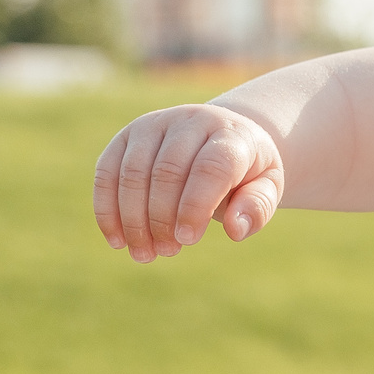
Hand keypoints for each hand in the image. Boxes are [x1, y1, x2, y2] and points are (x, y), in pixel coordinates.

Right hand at [93, 104, 283, 261]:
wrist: (221, 136)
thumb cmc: (246, 170)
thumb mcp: (267, 186)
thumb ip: (257, 207)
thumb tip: (235, 229)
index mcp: (229, 133)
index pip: (210, 167)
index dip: (195, 206)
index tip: (188, 241)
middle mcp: (189, 120)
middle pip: (167, 171)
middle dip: (162, 218)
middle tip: (167, 252)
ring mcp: (153, 124)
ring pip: (133, 173)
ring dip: (134, 219)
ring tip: (145, 253)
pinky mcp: (126, 136)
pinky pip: (106, 172)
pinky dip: (107, 210)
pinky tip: (117, 240)